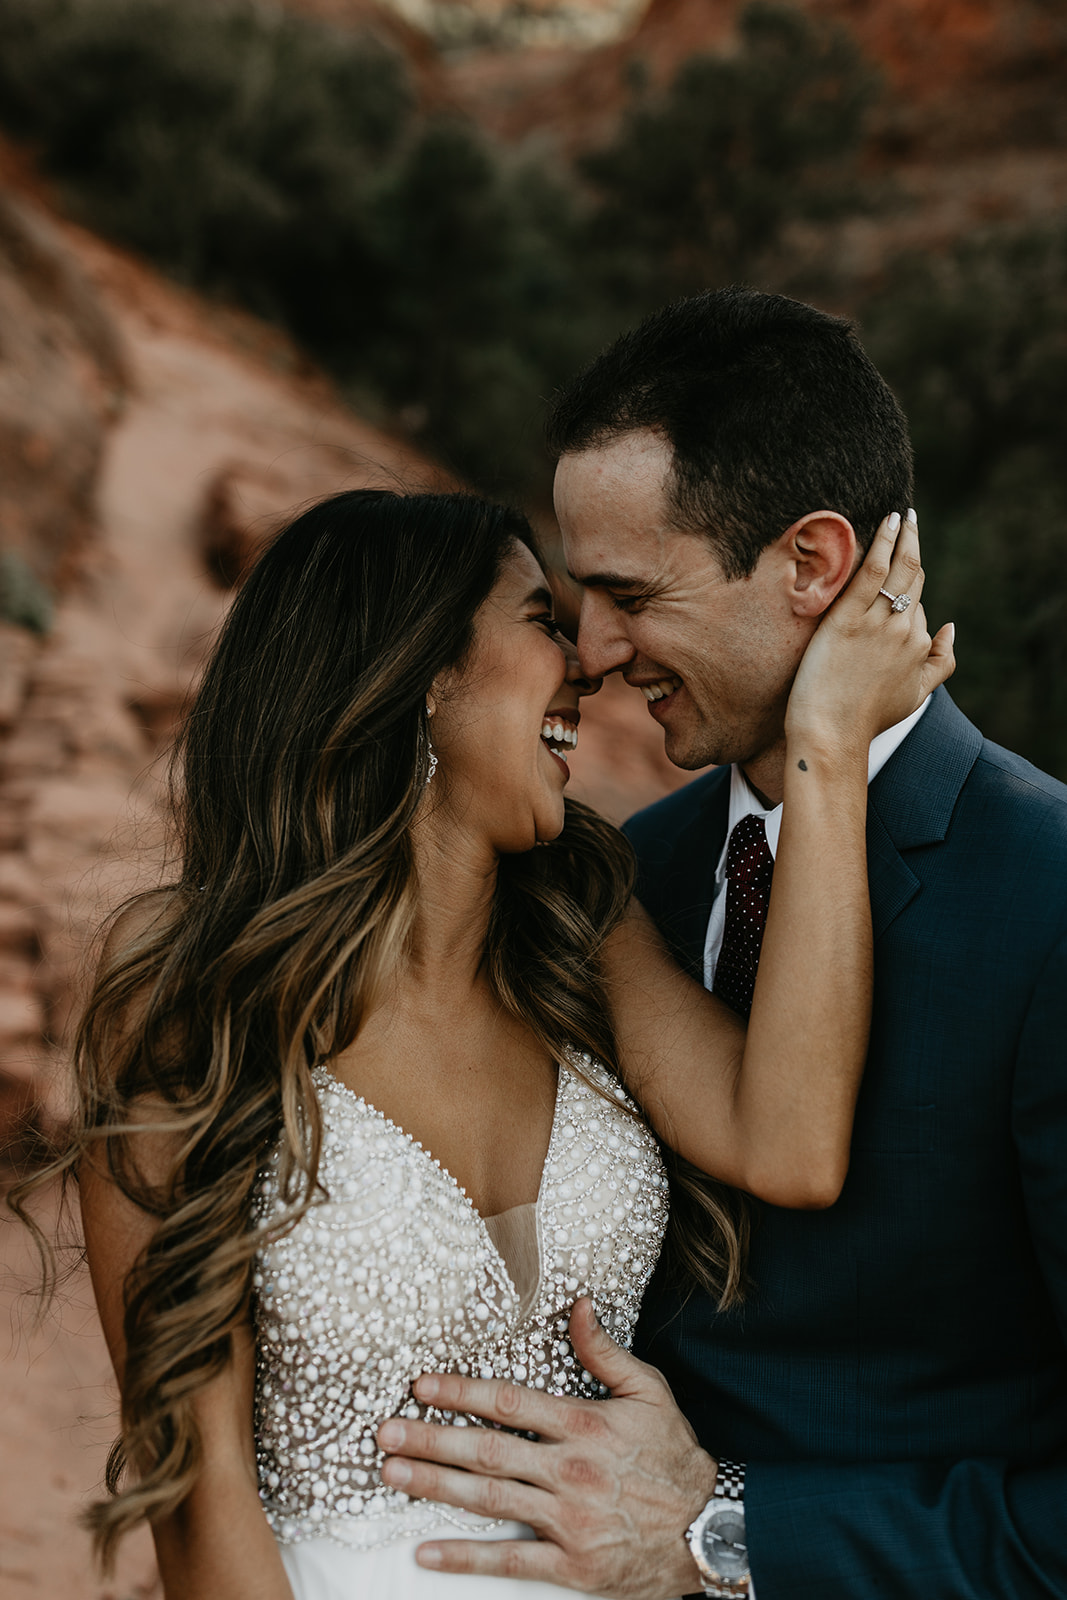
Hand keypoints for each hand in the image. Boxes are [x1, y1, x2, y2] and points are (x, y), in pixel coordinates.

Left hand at [377, 1298, 716, 1597]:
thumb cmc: (676, 1457)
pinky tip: (425, 1552)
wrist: (711, 1529)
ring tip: (393, 1475)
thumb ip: (605, 1351)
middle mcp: (570, 1472)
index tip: (421, 1385)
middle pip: (487, 1452)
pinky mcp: (573, 1566)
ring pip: (490, 1501)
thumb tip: (577, 1306)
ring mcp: (568, 1522)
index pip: (510, 1403)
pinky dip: (465, 1559)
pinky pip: (511, 1564)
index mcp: (584, 1425)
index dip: (461, 1392)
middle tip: (384, 1433)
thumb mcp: (650, 1392)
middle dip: (431, 1439)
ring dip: (436, 1487)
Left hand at [786, 510, 955, 753]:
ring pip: (900, 570)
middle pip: (915, 581)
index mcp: (921, 645)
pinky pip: (874, 573)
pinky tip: (889, 521)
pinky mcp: (849, 619)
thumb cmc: (865, 717)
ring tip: (904, 514)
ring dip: (905, 536)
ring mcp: (879, 623)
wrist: (830, 733)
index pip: (919, 606)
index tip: (894, 578)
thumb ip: (942, 662)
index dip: (905, 596)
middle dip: (914, 548)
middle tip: (911, 519)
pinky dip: (885, 543)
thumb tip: (950, 627)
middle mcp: (905, 630)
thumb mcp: (916, 695)